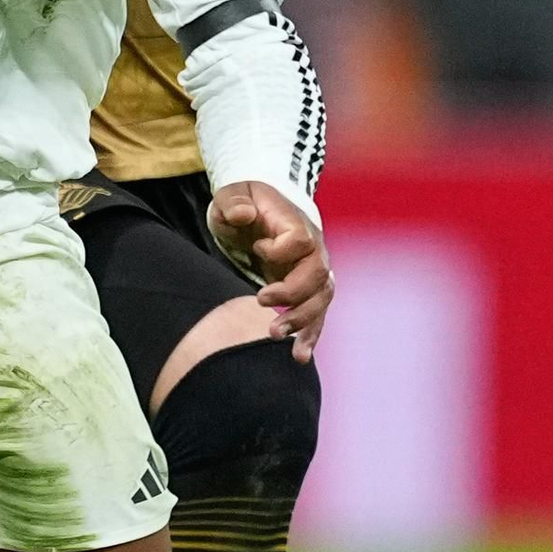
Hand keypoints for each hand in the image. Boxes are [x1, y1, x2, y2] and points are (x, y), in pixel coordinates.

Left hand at [208, 179, 332, 361]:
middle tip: (260, 301)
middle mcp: (312, 249)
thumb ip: (234, 202)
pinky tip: (299, 356)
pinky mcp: (306, 289)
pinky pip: (317, 314)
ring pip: (321, 300)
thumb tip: (242, 214)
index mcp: (295, 224)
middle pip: (317, 276)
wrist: (258, 210)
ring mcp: (312, 270)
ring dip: (302, 321)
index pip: (301, 241)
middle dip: (292, 295)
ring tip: (273, 336)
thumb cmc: (243, 201)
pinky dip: (310, 336)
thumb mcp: (231, 195)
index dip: (280, 250)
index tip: (257, 248)